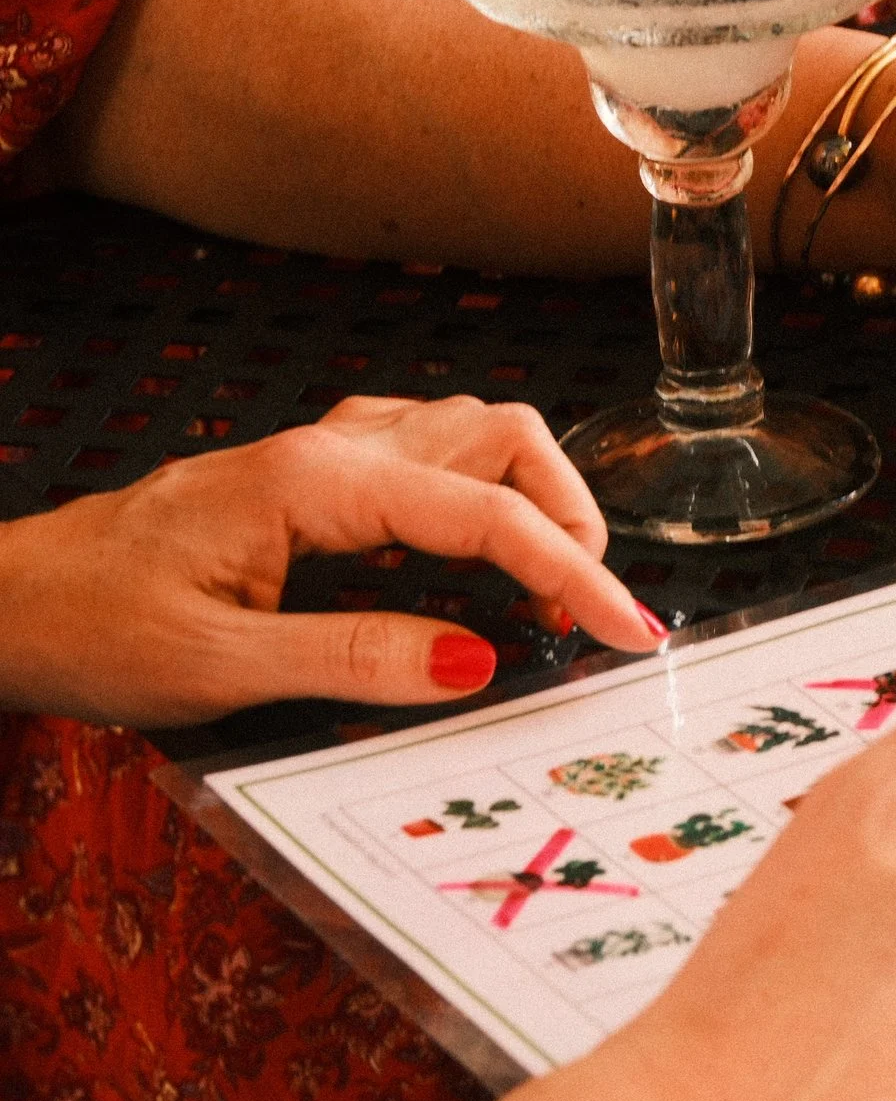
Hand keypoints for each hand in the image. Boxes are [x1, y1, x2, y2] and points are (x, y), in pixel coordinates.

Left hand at [0, 395, 659, 725]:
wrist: (5, 603)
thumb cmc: (90, 627)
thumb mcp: (219, 666)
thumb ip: (356, 658)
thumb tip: (478, 659)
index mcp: (317, 484)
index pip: (488, 512)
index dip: (573, 572)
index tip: (628, 633)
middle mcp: (330, 450)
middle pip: (503, 438)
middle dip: (570, 515)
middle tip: (582, 612)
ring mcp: (322, 455)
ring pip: (474, 434)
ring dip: (533, 500)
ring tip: (543, 592)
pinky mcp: (312, 478)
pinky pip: (429, 455)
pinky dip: (482, 497)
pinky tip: (471, 560)